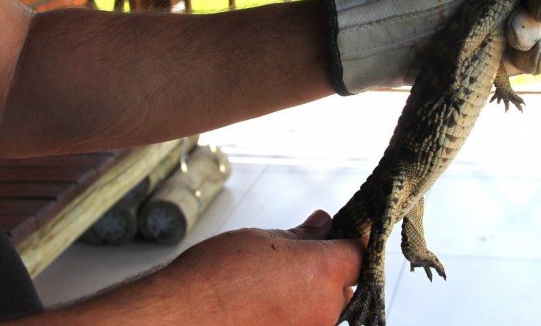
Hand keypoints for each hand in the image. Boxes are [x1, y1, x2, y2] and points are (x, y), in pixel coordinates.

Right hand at [166, 210, 361, 324]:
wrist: (182, 318)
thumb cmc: (216, 276)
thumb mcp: (264, 240)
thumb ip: (302, 235)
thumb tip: (324, 224)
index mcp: (323, 273)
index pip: (358, 254)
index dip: (348, 242)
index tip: (336, 237)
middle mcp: (325, 309)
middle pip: (344, 287)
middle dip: (326, 273)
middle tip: (291, 263)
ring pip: (323, 311)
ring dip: (306, 298)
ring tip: (268, 288)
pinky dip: (289, 317)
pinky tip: (262, 309)